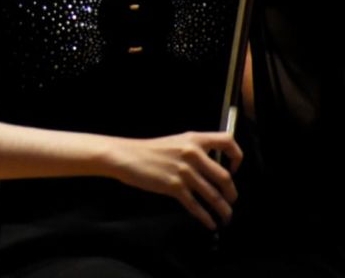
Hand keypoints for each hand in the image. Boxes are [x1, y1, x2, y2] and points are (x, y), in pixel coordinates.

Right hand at [108, 130, 241, 229]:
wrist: (125, 156)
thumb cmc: (147, 151)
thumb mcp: (174, 143)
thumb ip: (194, 151)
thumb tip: (212, 168)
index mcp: (194, 139)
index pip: (227, 141)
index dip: (237, 156)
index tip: (234, 169)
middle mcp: (192, 154)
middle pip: (225, 177)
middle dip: (232, 194)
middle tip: (231, 200)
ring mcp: (183, 171)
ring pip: (213, 195)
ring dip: (223, 209)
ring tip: (226, 216)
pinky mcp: (173, 186)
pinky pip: (196, 206)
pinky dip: (206, 217)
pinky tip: (210, 223)